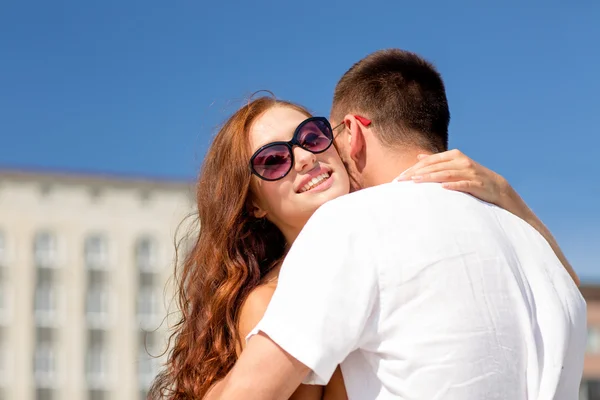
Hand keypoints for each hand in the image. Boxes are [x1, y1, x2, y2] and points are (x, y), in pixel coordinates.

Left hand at [396, 149, 512, 209]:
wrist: (496, 187)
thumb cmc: (470, 177)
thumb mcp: (454, 165)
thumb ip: (437, 161)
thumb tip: (419, 157)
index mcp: (454, 155)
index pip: (430, 161)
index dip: (414, 168)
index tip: (400, 176)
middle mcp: (461, 161)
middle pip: (435, 167)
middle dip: (417, 173)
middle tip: (402, 181)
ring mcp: (470, 172)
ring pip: (446, 174)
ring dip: (430, 177)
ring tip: (416, 181)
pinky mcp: (477, 184)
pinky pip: (463, 184)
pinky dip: (453, 185)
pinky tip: (442, 188)